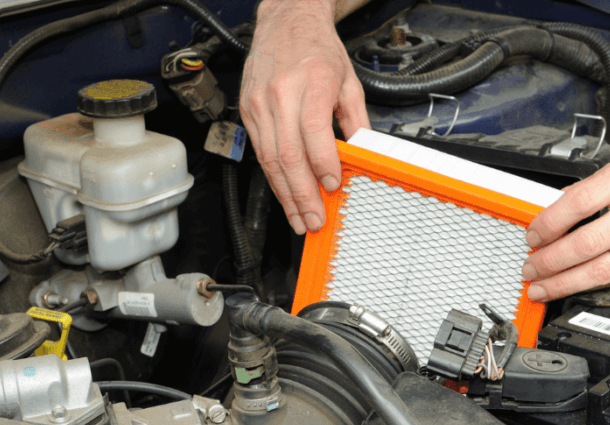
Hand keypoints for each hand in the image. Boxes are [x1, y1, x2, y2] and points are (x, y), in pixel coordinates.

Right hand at [240, 0, 369, 234]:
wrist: (286, 20)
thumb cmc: (317, 48)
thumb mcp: (348, 80)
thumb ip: (356, 120)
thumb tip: (362, 156)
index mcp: (312, 81)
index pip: (312, 130)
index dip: (322, 163)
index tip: (333, 185)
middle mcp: (281, 92)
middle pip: (287, 153)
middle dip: (302, 194)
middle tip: (314, 219)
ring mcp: (259, 102)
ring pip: (269, 158)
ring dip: (285, 194)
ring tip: (299, 217)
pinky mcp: (248, 110)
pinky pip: (260, 151)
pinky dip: (274, 177)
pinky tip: (285, 194)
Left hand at [521, 144, 609, 301]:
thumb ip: (597, 187)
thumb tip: (559, 208)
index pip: (577, 203)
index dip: (548, 223)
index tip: (533, 234)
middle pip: (586, 243)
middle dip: (550, 261)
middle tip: (531, 268)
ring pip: (603, 269)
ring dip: (565, 282)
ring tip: (543, 287)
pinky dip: (595, 283)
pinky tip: (577, 286)